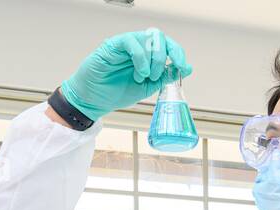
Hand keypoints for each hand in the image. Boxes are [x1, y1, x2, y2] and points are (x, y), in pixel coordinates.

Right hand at [61, 30, 191, 120]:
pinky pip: (131, 41)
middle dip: (165, 56)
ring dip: (152, 60)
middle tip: (156, 75)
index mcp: (147, 55)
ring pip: (148, 38)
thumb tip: (185, 68)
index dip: (178, 53)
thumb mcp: (148, 87)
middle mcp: (138, 47)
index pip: (167, 45)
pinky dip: (140, 58)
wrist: (94, 101)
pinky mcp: (113, 45)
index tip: (183, 66)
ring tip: (143, 77)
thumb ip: (164, 76)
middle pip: (160, 37)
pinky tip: (138, 72)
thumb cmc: (116, 92)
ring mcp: (125, 44)